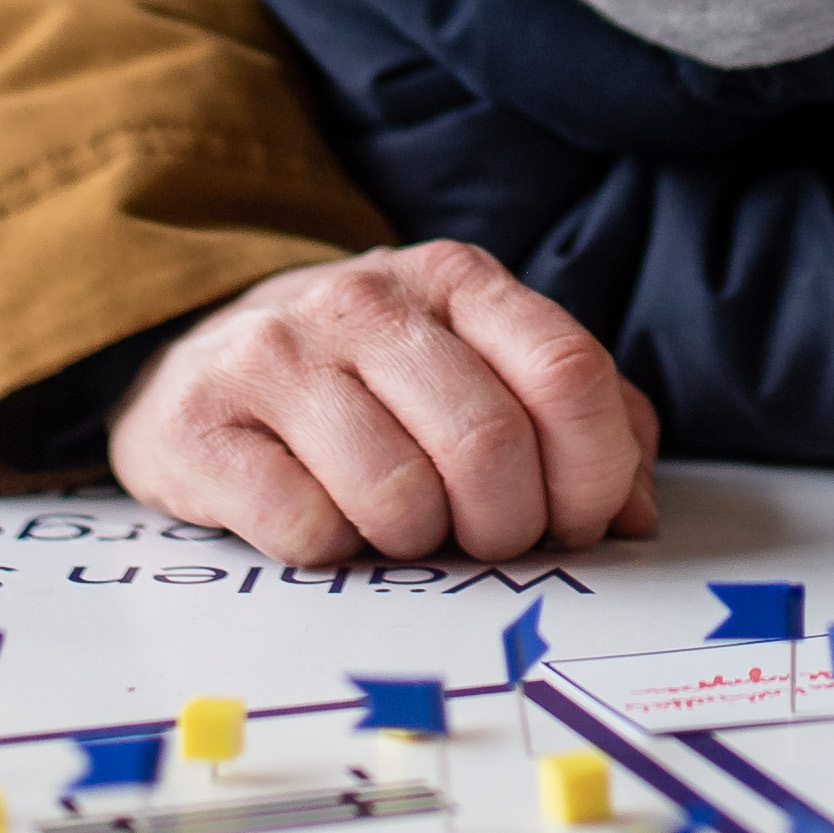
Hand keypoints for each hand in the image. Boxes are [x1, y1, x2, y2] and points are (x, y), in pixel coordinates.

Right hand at [107, 244, 660, 566]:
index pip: (568, 372)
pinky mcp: (203, 422)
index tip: (574, 521)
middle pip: (490, 443)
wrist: (197, 367)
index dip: (592, 472)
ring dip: (414, 543)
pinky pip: (307, 529)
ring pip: (398, 493)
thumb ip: (582, 421)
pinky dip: (332, 552)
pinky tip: (322, 521)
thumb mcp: (480, 368)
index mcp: (456, 280)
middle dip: (506, 526)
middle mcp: (366, 300)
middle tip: (483, 539)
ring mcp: (277, 354)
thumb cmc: (368, 386)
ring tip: (396, 526)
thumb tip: (636, 511)